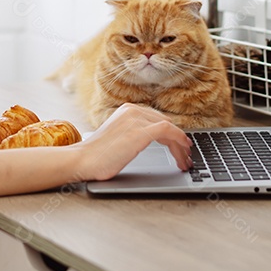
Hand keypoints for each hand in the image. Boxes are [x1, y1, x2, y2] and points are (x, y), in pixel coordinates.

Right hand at [76, 104, 191, 181]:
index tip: (179, 146)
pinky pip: (169, 132)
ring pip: (169, 128)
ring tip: (185, 160)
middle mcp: (132, 110)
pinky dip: (179, 142)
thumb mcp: (118, 137)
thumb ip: (133, 133)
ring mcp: (136, 119)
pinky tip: (183, 153)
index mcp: (126, 109)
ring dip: (181, 145)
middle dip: (178, 141)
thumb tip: (153, 141)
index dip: (171, 133)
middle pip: (165, 123)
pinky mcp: (141, 131)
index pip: (156, 119)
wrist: (84, 160)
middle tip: (186, 155)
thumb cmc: (97, 155)